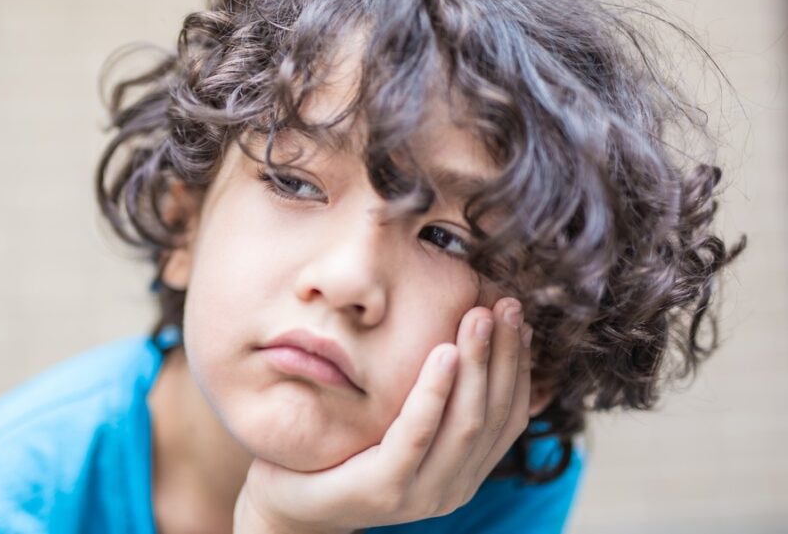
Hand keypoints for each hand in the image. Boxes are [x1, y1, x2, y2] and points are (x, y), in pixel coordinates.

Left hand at [233, 298, 533, 533]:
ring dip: (477, 364)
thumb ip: (431, 400)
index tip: (517, 319)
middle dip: (503, 355)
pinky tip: (443, 353)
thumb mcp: (395, 424)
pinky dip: (434, 392)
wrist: (287, 499)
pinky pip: (418, 433)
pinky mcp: (385, 490)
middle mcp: (453, 488)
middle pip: (493, 414)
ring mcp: (421, 494)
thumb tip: (462, 339)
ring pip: (465, 422)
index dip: (517, 366)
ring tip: (477, 317)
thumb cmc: (342, 451)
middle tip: (504, 304)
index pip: (508, 417)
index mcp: (464, 472)